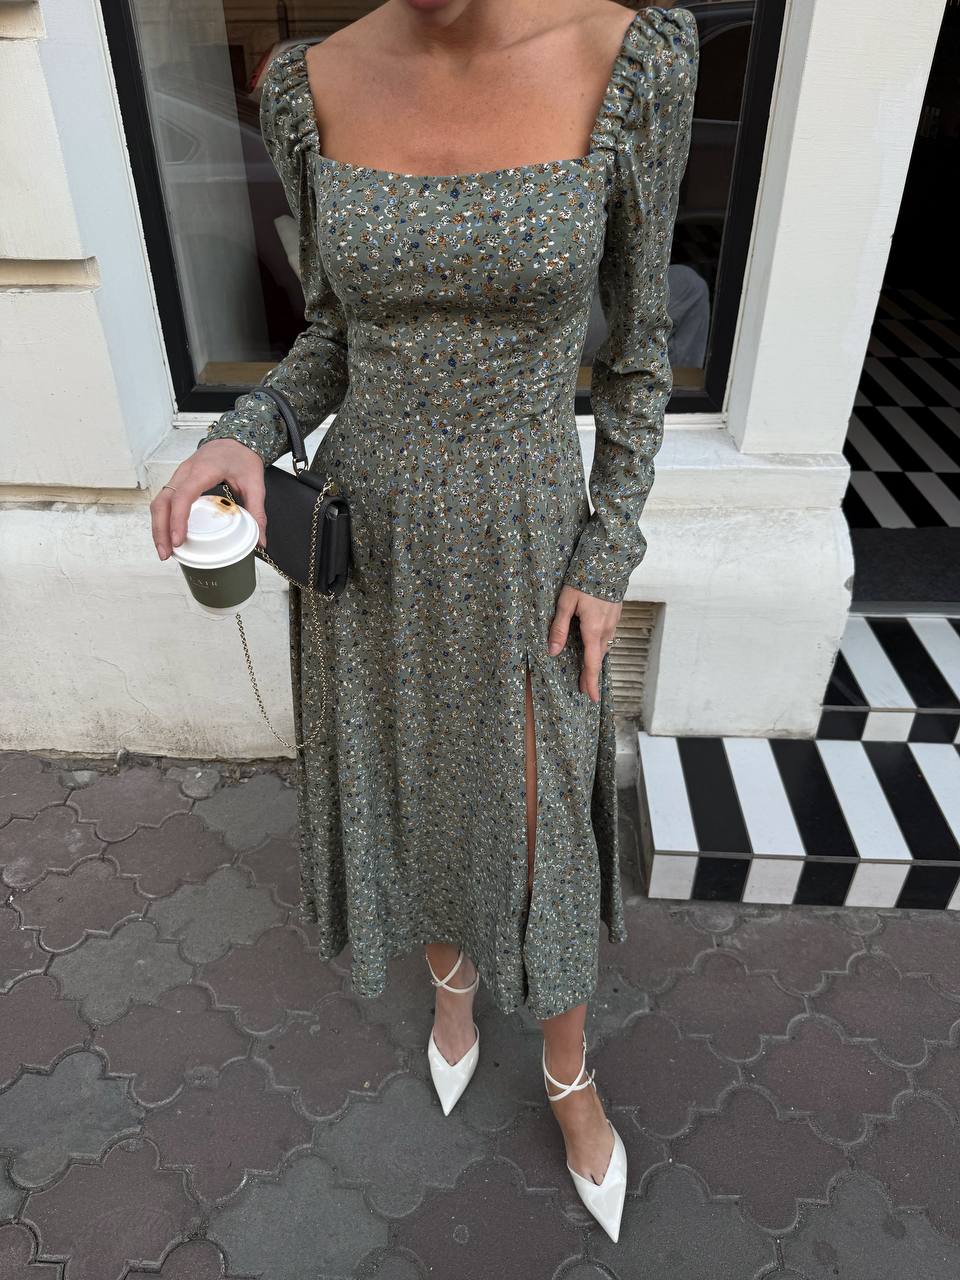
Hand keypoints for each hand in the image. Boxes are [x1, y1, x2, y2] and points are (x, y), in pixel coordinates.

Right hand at [150, 439, 266, 560]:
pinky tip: (168, 537)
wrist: (234, 440)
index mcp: (203, 470)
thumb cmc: (242, 457)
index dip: (178, 519)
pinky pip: (164, 501)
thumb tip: (261, 541)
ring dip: (158, 527)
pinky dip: (162, 520)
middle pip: (163, 502)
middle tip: (167, 554)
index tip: (178, 540)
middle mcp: (185, 472)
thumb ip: (257, 512)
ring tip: (165, 551)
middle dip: (160, 530)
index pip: (183, 496)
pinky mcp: (178, 482)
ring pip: (159, 502)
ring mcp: (178, 477)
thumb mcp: (255, 484)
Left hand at [547, 585, 621, 703]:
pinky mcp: (615, 616)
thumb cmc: (583, 579)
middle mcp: (606, 629)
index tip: (592, 698)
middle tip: (584, 689)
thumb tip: (552, 652)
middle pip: (598, 659)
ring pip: (604, 648)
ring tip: (587, 672)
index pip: (592, 663)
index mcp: (593, 629)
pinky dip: (600, 648)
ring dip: (595, 661)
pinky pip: (607, 638)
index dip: (590, 681)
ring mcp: (613, 622)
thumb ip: (558, 628)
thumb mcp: (565, 603)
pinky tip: (593, 648)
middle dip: (591, 675)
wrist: (608, 561)